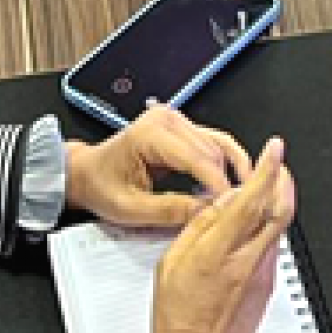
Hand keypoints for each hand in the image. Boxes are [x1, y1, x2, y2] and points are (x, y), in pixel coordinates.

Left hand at [71, 103, 253, 230]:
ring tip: (244, 197)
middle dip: (226, 180)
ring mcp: (175, 120)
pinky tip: (239, 178)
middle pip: (210, 151)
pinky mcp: (181, 127)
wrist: (87, 173)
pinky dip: (227, 160)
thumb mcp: (131, 208)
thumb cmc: (102, 188)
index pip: (196, 159)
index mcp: (150, 135)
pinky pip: (212, 142)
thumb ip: (170, 210)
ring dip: (231, 170)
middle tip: (239, 209)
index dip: (217, 184)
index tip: (233, 207)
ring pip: (217, 145)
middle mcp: (166, 119)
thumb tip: (208, 212)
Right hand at [150, 139, 294, 332]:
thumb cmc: (178, 321)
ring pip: (279, 226)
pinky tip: (254, 224)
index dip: (267, 169)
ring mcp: (262, 274)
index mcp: (218, 252)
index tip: (274, 149)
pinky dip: (269, 225)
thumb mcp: (171, 265)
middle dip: (283, 179)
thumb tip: (217, 201)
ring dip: (277, 201)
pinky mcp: (268, 286)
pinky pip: (273, 245)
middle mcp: (247, 261)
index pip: (251, 200)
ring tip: (262, 188)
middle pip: (281, 210)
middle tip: (277, 162)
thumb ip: (196, 226)